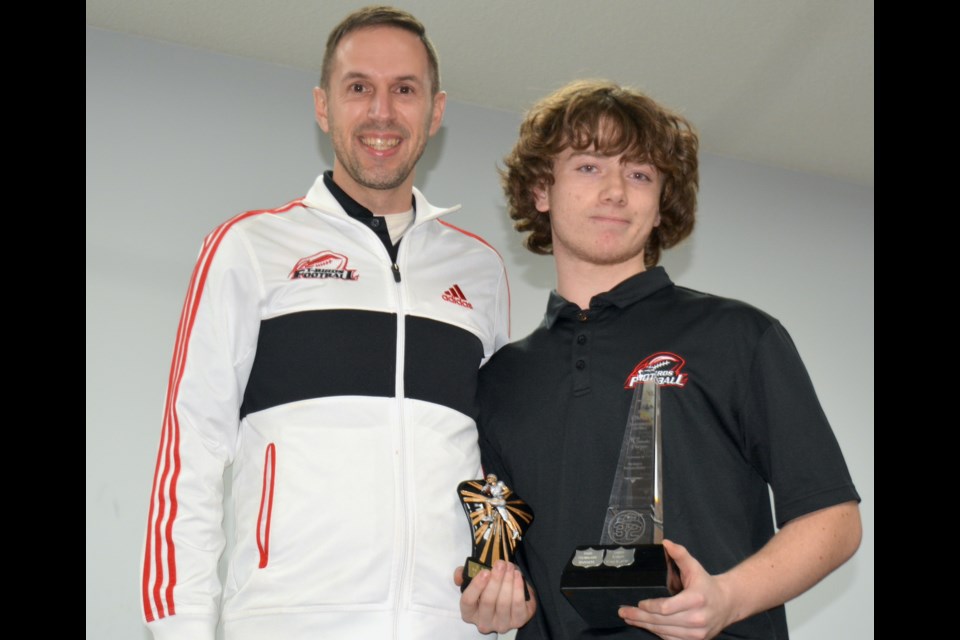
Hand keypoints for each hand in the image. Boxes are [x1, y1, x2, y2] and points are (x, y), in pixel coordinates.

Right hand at [455, 560, 535, 633]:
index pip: (468, 601)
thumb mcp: (474, 580)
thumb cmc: (489, 587)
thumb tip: (459, 576)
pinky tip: (517, 576)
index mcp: (469, 613)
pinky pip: (518, 605)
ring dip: (508, 581)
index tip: (485, 571)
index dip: (476, 586)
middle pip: (488, 602)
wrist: (511, 594)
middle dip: (495, 580)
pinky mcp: (518, 622)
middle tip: (501, 564)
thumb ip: (463, 575)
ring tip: (510, 567)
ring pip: (504, 603)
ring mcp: (501, 625)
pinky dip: (518, 588)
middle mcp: (484, 622)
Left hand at [618, 540, 733, 639]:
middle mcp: (697, 619)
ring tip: (630, 618)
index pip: (666, 608)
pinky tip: (646, 626)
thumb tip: (666, 543)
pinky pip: (671, 639)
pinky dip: (657, 633)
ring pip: (664, 631)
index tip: (639, 603)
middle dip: (639, 616)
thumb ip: (680, 554)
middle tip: (623, 612)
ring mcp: (696, 633)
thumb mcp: (694, 567)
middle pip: (661, 621)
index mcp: (696, 600)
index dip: (650, 607)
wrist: (727, 604)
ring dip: (645, 626)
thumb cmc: (706, 584)